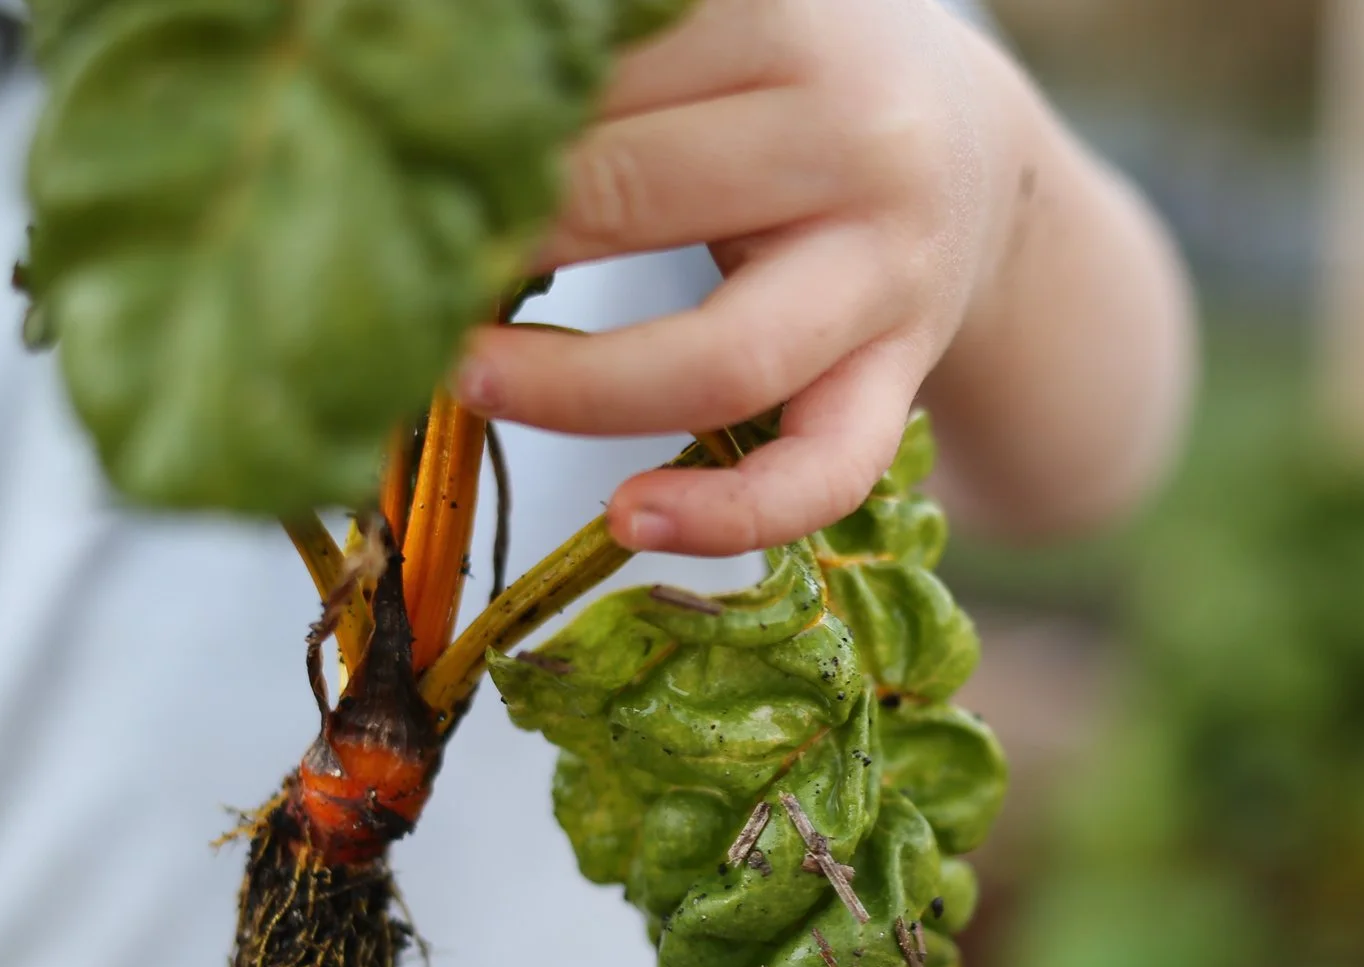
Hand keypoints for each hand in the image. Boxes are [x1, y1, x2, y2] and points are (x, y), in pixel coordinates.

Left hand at [449, 0, 1028, 556]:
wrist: (971, 151)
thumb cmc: (796, 74)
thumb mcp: (718, 19)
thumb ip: (610, 47)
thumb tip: (436, 102)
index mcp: (790, 18)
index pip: (595, 78)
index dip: (480, 129)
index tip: (393, 154)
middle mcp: (857, 141)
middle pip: (632, 200)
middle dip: (501, 242)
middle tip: (403, 268)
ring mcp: (888, 273)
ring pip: (719, 357)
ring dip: (573, 386)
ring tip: (467, 380)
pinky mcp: (900, 377)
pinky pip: (823, 470)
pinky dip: (729, 515)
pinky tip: (631, 519)